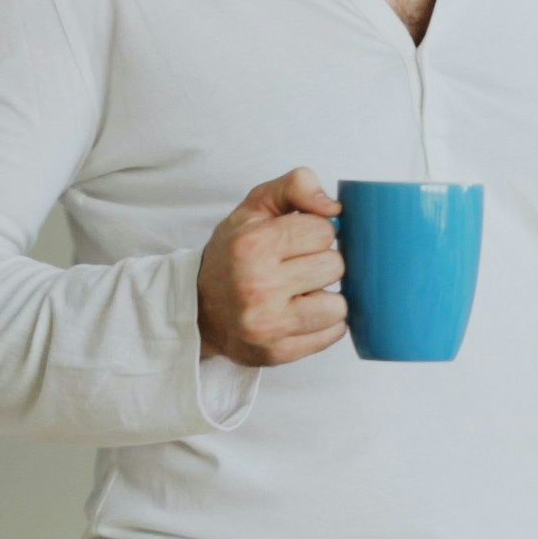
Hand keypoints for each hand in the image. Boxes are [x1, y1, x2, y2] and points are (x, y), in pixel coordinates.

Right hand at [198, 169, 348, 366]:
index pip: (323, 230)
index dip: (315, 232)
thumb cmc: (233, 255)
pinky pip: (332, 333)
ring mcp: (268, 325)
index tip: (297, 241)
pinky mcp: (278, 352)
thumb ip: (294, 186)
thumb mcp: (254, 209)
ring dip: (326, 296)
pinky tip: (301, 314)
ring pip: (338, 305)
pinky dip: (324, 323)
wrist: (198, 309)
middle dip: (322, 263)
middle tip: (297, 268)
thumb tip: (334, 208)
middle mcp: (257, 286)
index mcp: (251, 246)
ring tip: (301, 293)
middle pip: (334, 266)